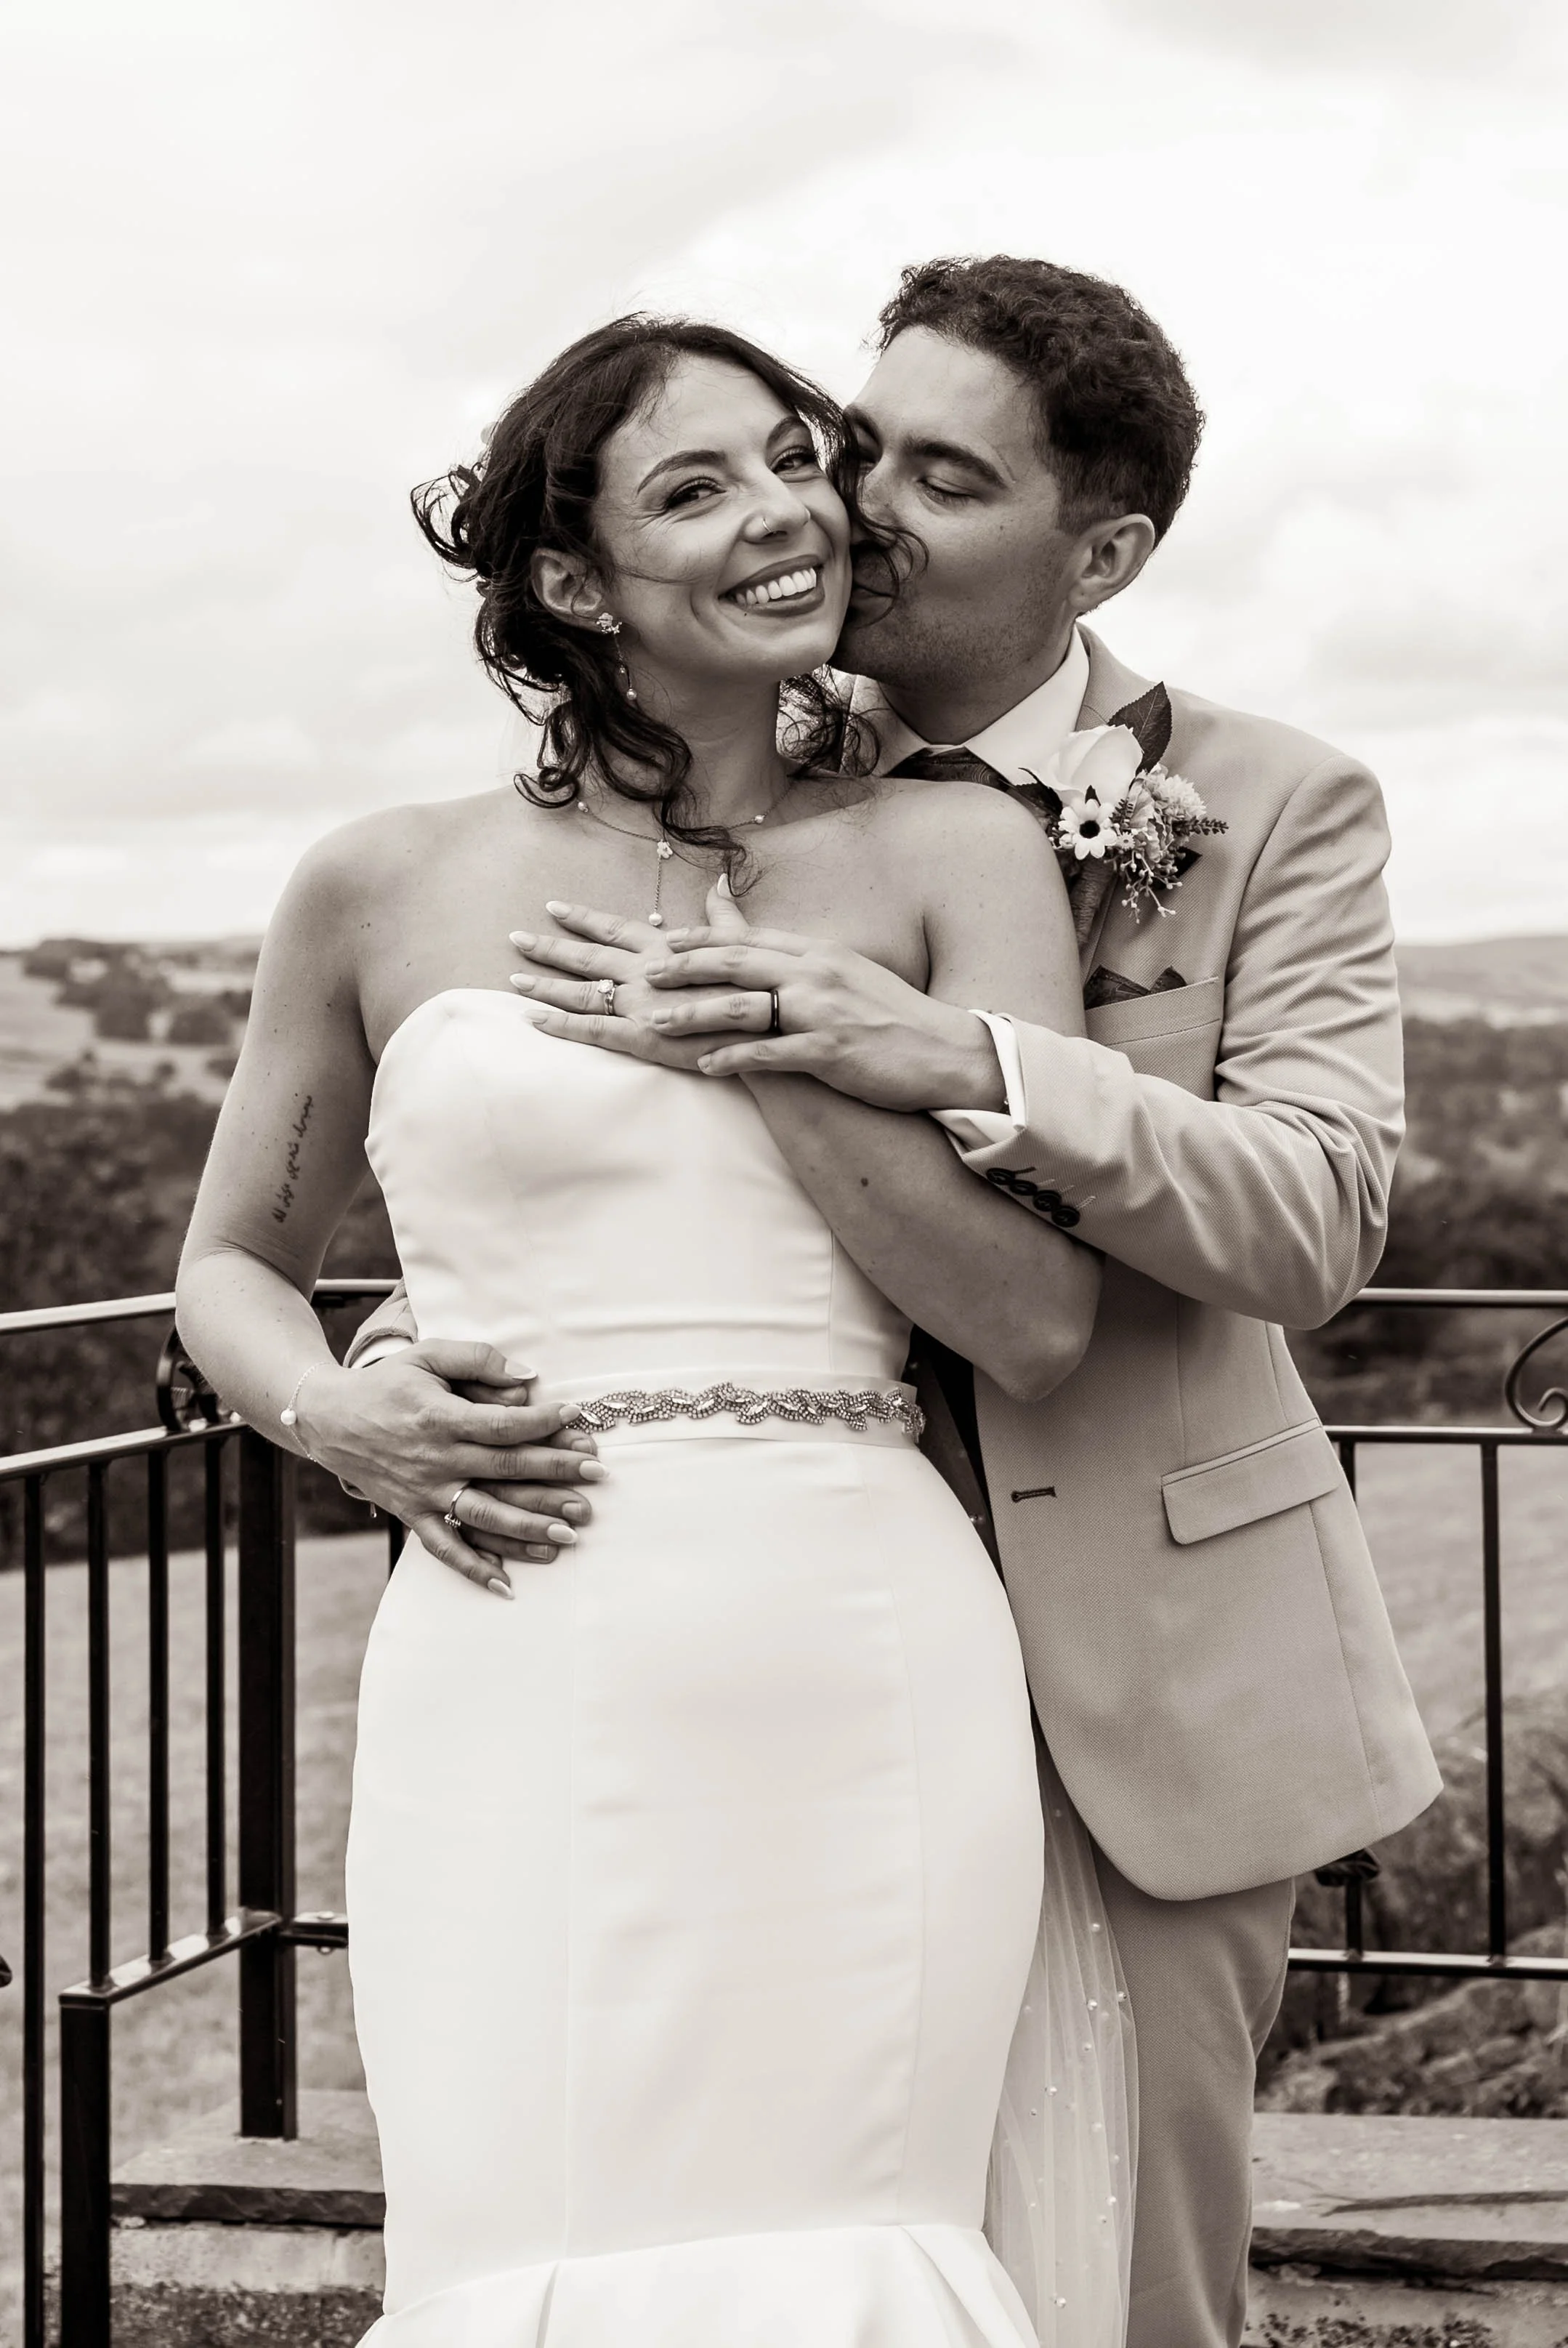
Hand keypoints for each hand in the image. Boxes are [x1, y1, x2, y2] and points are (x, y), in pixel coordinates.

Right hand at [294, 1343, 606, 1595]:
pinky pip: (445, 1549)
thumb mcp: (428, 1355)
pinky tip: (507, 1585)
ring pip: (483, 1515)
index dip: (544, 1421)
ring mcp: (425, 1493)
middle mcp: (436, 1460)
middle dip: (555, 1474)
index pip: (504, 1424)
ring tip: (569, 1533)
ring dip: (527, 1526)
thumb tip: (528, 1379)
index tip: (578, 1419)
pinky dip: (473, 1569)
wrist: (329, 1419)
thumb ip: (478, 1360)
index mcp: (441, 1418)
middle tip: (596, 1478)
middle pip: (505, 1470)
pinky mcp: (413, 1515)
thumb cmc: (387, 1384)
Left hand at [507, 897, 772, 1071]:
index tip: (552, 906)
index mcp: (667, 949)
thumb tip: (720, 881)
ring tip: (513, 979)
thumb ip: (722, 916)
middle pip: (589, 957)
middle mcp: (647, 973)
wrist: (773, 1031)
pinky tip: (533, 1020)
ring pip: (582, 993)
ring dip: (546, 986)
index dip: (583, 917)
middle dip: (550, 946)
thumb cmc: (760, 988)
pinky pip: (593, 1033)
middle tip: (515, 937)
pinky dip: (561, 1026)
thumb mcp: (742, 945)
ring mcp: (642, 1007)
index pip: (615, 928)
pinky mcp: (644, 1041)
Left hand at [644, 887, 1005, 1111]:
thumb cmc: (896, 1020)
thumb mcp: (850, 976)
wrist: (948, 1053)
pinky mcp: (832, 1051)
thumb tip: (772, 949)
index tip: (664, 942)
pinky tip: (706, 1067)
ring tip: (657, 1023)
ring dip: (695, 1013)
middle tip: (646, 975)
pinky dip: (735, 1058)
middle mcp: (818, 973)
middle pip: (738, 961)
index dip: (702, 939)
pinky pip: (771, 1053)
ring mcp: (824, 1011)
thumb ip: (806, 961)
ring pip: (744, 1005)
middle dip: (686, 967)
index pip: (750, 938)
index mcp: (820, 952)